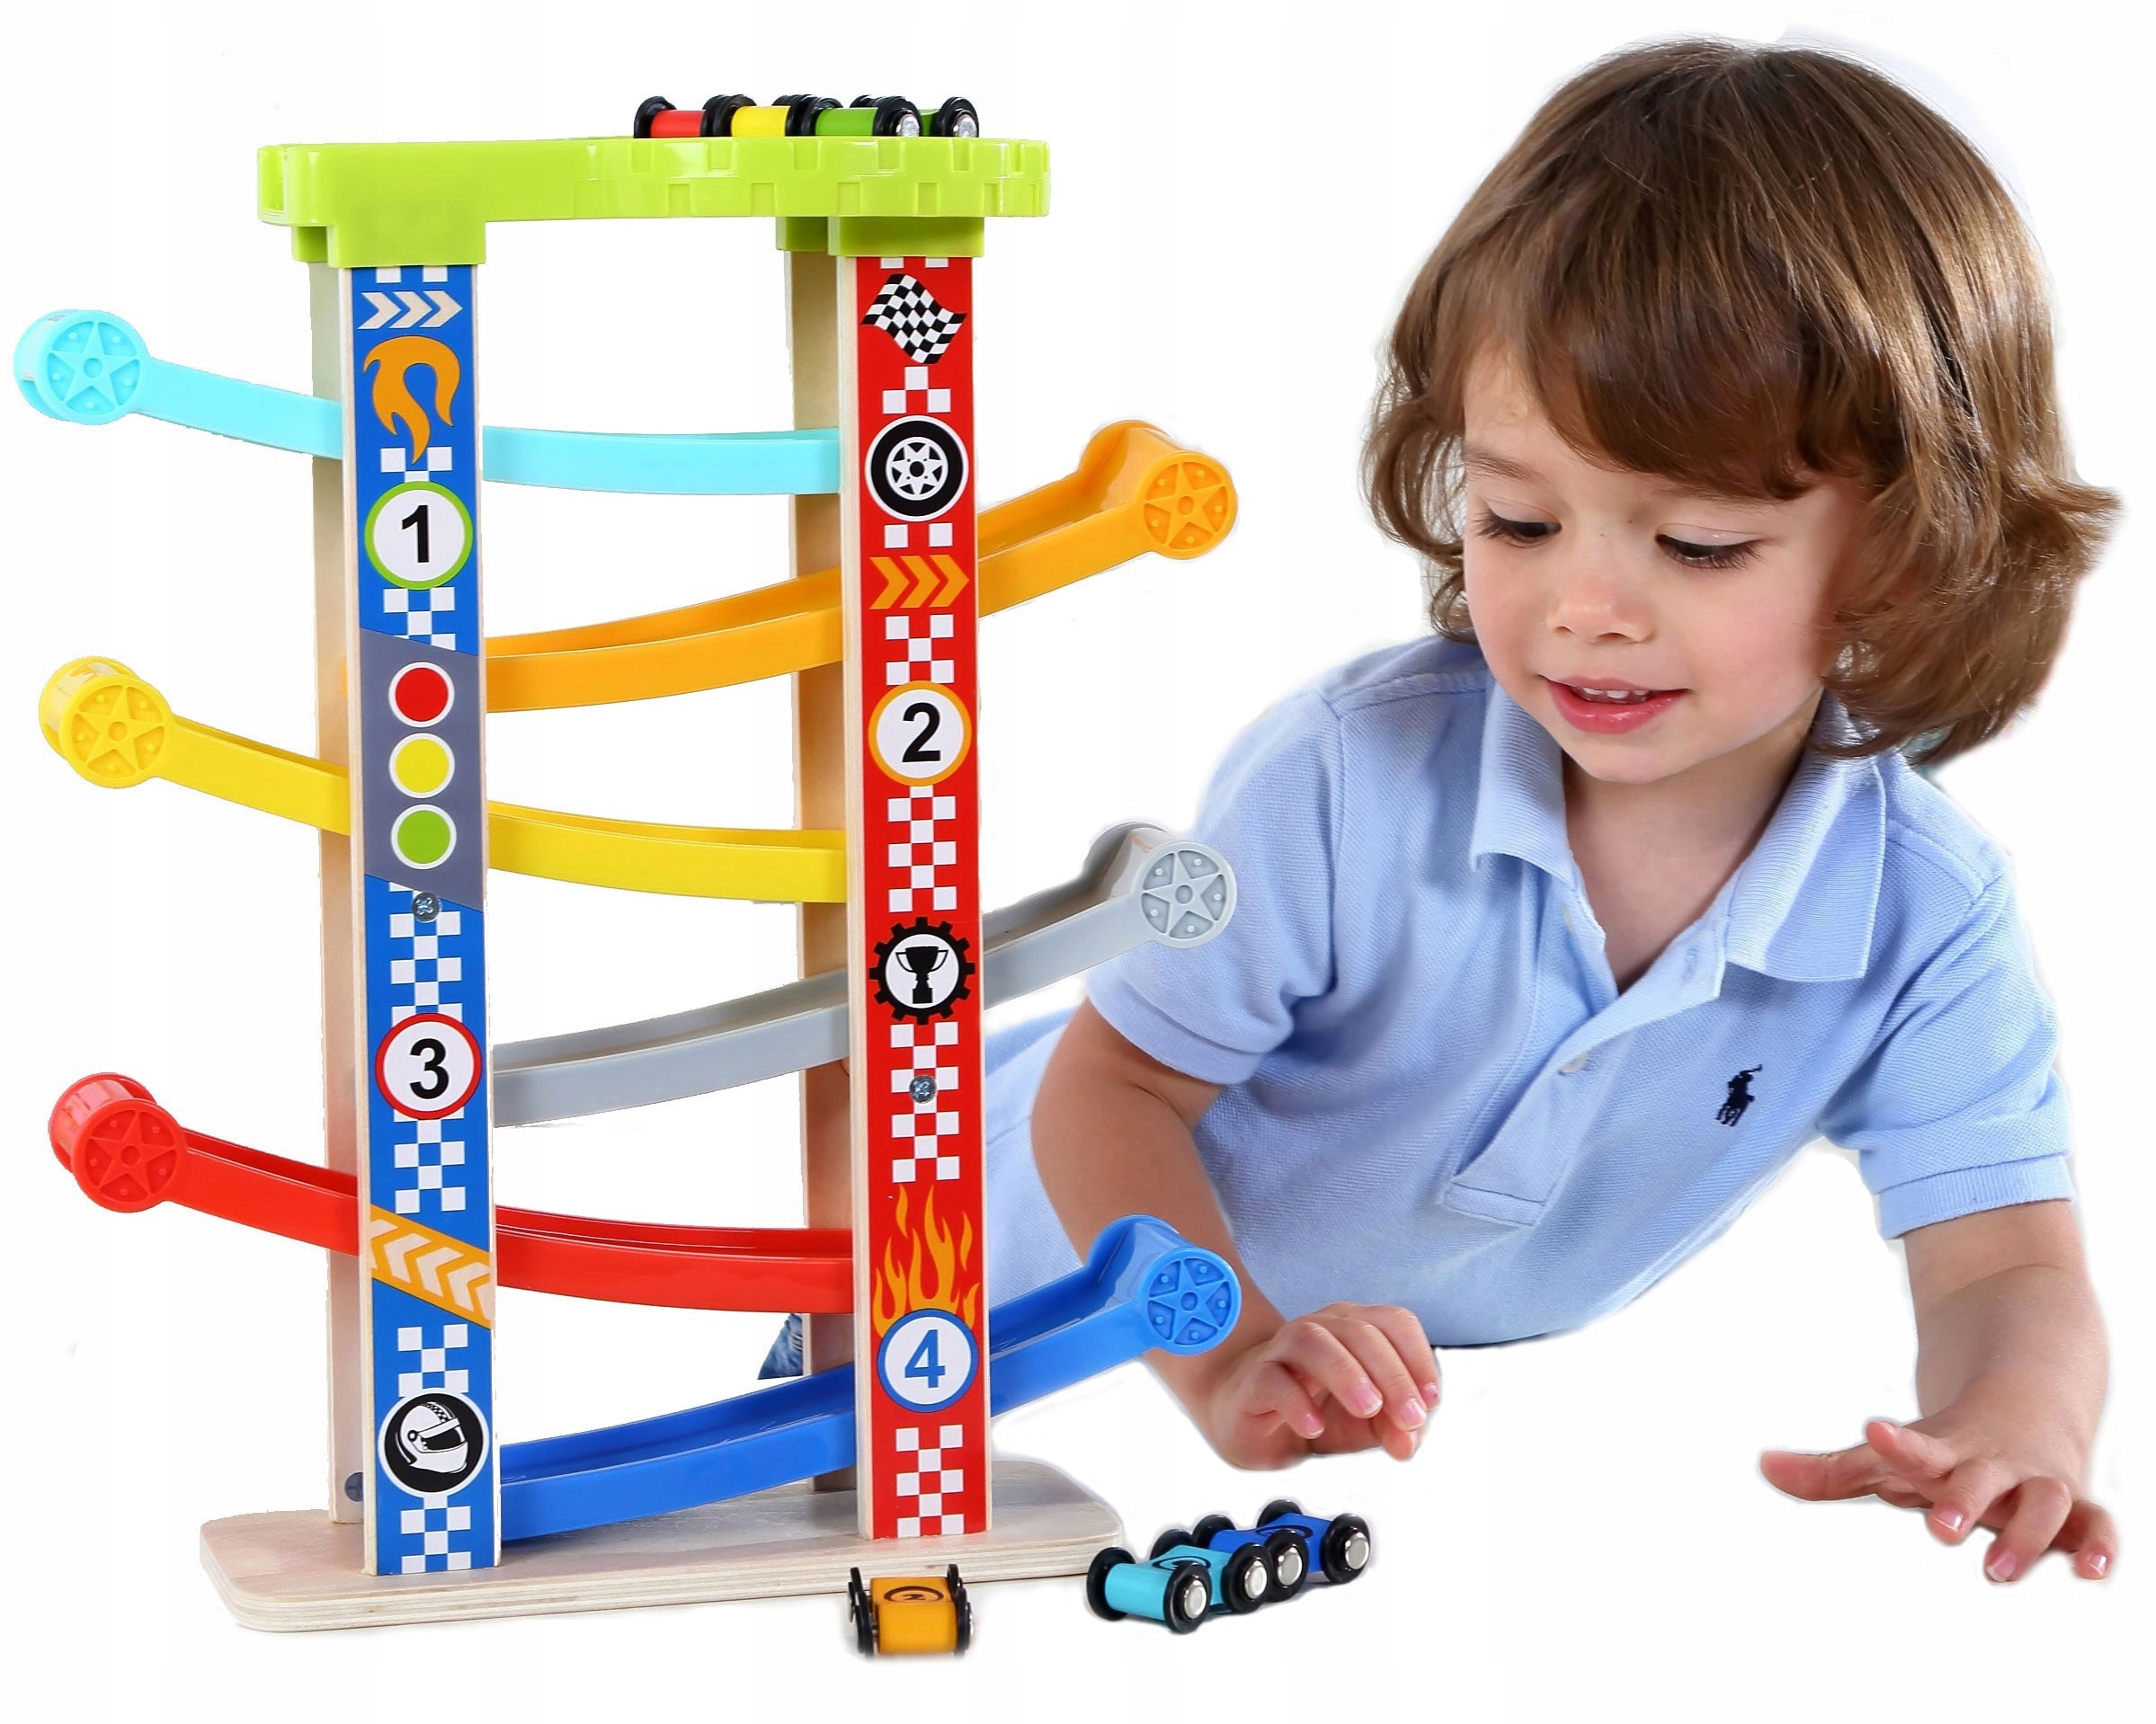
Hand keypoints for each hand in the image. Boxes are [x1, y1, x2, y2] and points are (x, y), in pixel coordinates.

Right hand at [1191, 1302, 1439, 1468]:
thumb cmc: (1311, 1409)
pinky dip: (1297, 1402)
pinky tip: (1314, 1425)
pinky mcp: (1254, 1379)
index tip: (1430, 1401)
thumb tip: (1409, 1441)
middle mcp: (1321, 1329)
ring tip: (1368, 1408)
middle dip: (1393, 1375)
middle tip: (1408, 1416)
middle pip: (1361, 1331)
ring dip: (1348, 1373)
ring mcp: (1284, 1350)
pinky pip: (1273, 1380)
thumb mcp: (1363, 1424)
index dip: (1419, 1359)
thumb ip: (1393, 1428)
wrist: (1248, 1417)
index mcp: (1355, 1330)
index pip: (1395, 1323)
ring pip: (1315, 1341)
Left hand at [1760, 1396, 2116, 1581]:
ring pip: (2043, 1501)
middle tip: (1939, 1529)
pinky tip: (2092, 1572)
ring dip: (2024, 1534)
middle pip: (1980, 1478)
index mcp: (1943, 1452)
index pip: (1917, 1446)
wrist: (2023, 1403)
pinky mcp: (2076, 1509)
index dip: (1895, 1444)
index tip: (1873, 1433)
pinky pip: (2097, 1524)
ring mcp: (2036, 1483)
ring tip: (1994, 1568)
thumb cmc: (1946, 1448)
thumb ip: (1830, 1471)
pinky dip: (2100, 1544)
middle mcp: (1992, 1466)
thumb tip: (1765, 1467)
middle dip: (1962, 1501)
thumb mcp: (1892, 1456)